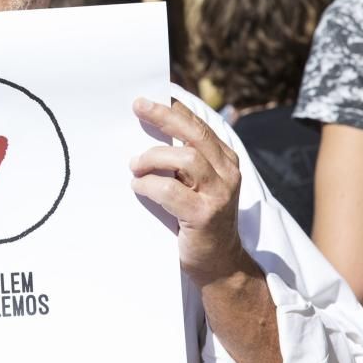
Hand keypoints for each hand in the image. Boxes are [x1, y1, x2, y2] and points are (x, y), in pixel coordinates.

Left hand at [130, 97, 244, 287]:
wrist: (218, 263)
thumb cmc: (198, 219)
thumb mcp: (196, 184)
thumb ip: (182, 161)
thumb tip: (149, 131)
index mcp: (225, 160)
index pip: (199, 126)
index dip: (174, 110)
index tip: (149, 99)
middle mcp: (227, 173)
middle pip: (194, 134)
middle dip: (163, 117)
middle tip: (138, 107)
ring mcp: (219, 194)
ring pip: (185, 158)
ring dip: (152, 158)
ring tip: (135, 166)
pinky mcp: (205, 215)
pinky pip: (170, 190)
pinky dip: (149, 186)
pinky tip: (138, 187)